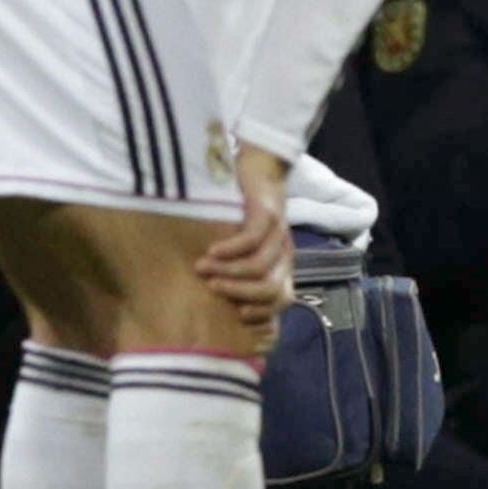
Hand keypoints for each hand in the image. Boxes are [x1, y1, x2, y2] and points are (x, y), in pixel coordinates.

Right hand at [198, 145, 292, 349]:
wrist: (261, 172)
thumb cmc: (244, 217)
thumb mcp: (245, 250)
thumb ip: (237, 273)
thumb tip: (213, 304)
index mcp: (282, 267)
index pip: (282, 301)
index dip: (261, 313)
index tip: (232, 316)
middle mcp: (285, 254)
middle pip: (270, 289)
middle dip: (239, 294)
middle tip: (210, 289)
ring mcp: (279, 234)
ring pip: (259, 267)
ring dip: (228, 272)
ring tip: (202, 268)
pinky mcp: (268, 214)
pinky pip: (252, 239)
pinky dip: (230, 249)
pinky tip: (211, 250)